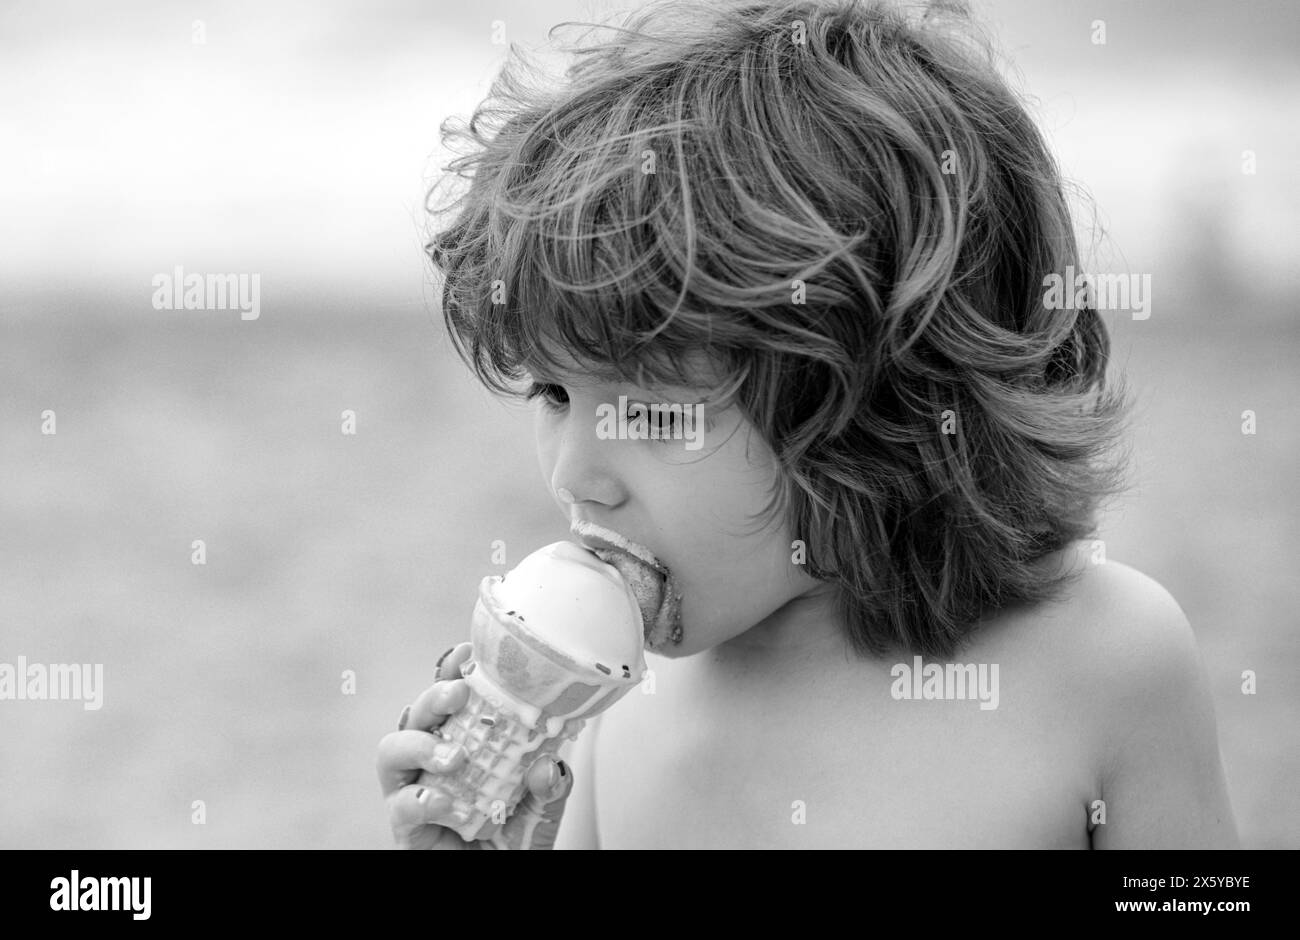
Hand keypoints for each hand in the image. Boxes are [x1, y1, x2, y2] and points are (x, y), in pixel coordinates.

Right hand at [377, 641, 574, 848]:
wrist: (500, 880)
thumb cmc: (515, 840)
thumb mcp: (543, 807)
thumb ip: (548, 784)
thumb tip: (547, 764)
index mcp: (463, 743)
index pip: (450, 699)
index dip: (451, 671)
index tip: (465, 652)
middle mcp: (432, 762)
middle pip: (415, 714)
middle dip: (433, 697)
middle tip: (458, 694)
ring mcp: (414, 791)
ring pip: (391, 750)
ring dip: (419, 743)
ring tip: (455, 755)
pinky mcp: (405, 828)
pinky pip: (399, 805)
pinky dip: (421, 799)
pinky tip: (446, 801)